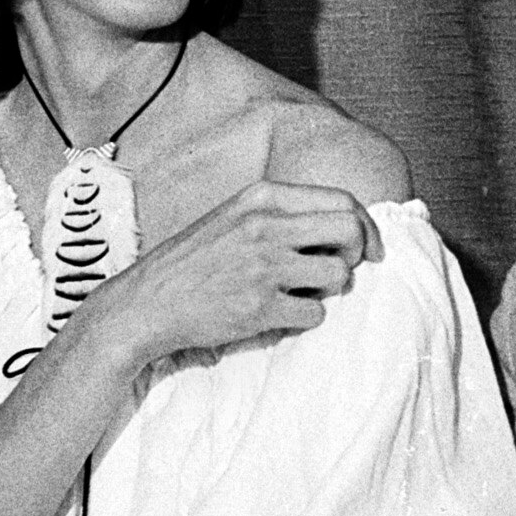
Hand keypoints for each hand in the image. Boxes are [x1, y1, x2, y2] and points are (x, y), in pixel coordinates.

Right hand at [77, 180, 383, 371]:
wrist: (145, 304)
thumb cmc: (195, 261)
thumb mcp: (234, 216)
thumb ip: (283, 213)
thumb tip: (346, 224)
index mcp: (262, 197)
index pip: (342, 200)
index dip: (366, 226)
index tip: (370, 248)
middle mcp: (265, 226)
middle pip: (351, 231)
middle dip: (359, 254)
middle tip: (343, 270)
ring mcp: (262, 266)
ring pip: (339, 275)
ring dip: (329, 290)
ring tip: (301, 292)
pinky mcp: (258, 307)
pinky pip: (314, 313)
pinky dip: (305, 318)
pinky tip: (280, 313)